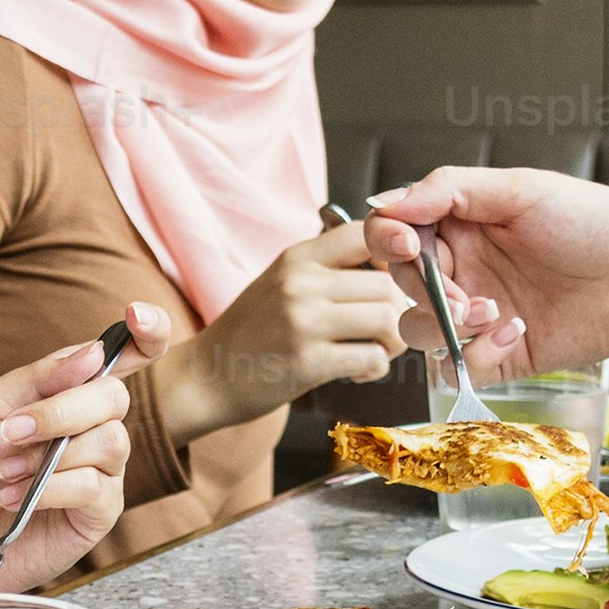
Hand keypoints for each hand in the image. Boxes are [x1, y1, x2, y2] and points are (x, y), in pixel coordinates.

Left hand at [0, 331, 139, 595]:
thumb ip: (36, 379)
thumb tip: (93, 354)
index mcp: (69, 393)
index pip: (127, 357)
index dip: (148, 333)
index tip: (136, 315)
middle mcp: (93, 426)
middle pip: (113, 396)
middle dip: (63, 410)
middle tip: (13, 430)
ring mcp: (102, 470)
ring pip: (109, 441)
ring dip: (49, 455)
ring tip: (5, 471)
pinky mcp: (100, 512)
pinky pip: (94, 486)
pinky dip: (49, 489)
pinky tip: (14, 498)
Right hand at [151, 225, 415, 437]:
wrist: (207, 376)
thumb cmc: (253, 332)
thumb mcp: (283, 282)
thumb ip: (329, 270)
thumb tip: (397, 267)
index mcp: (298, 257)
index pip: (366, 232)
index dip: (397, 253)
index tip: (401, 279)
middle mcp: (301, 282)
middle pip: (388, 284)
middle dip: (401, 312)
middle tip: (386, 332)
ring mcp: (303, 321)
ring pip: (388, 319)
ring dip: (393, 342)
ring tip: (375, 352)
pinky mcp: (308, 361)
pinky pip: (372, 358)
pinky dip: (375, 369)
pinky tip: (357, 373)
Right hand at [354, 168, 608, 376]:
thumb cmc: (598, 223)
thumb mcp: (522, 190)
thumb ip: (450, 191)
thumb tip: (385, 201)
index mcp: (463, 224)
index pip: (395, 232)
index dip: (388, 239)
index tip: (409, 244)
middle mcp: (466, 269)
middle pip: (402, 284)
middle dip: (426, 288)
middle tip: (467, 290)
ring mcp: (481, 315)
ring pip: (419, 331)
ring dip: (444, 325)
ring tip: (492, 313)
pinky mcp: (502, 355)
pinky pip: (459, 367)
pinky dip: (477, 354)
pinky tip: (518, 331)